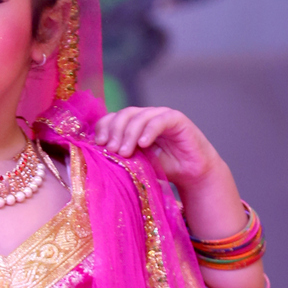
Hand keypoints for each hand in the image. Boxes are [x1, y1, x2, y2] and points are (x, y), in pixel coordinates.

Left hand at [94, 106, 220, 189]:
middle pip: (123, 114)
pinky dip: (149, 131)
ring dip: (129, 134)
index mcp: (131, 125)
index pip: (112, 118)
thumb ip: (120, 157)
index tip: (98, 145)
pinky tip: (144, 144)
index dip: (103, 128)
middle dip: (114, 131)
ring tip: (125, 152)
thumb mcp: (136, 163)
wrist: (191, 173)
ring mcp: (160, 115)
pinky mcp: (176, 119)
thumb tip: (97, 159)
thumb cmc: (163, 168)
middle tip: (111, 150)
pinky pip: (159, 120)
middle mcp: (144, 117)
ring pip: (139, 116)